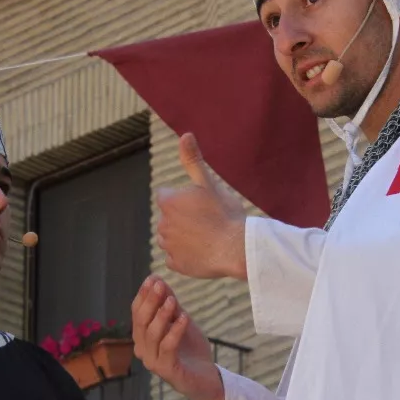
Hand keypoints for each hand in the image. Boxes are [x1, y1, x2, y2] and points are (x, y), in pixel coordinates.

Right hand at [132, 277, 224, 399]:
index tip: (153, 278)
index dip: (144, 295)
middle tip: (160, 285)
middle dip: (150, 301)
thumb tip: (159, 280)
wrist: (206, 379)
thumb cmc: (191, 350)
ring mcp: (152, 361)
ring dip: (162, 314)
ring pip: (152, 334)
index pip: (137, 312)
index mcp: (143, 337)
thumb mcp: (181, 322)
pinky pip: (167, 348)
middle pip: (141, 322)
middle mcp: (143, 349)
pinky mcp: (166, 371)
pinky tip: (184, 318)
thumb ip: (170, 305)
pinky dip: (175, 331)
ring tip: (173, 300)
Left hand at [155, 134, 247, 280]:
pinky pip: (177, 258)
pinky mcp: (176, 265)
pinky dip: (187, 255)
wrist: (236, 248)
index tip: (201, 205)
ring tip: (207, 237)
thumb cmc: (225, 213)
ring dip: (184, 237)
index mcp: (168, 202)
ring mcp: (169, 247)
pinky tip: (204, 251)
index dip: (184, 199)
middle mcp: (162, 224)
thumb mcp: (209, 183)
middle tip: (207, 221)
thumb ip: (193, 160)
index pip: (167, 197)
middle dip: (183, 219)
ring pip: (172, 239)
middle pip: (170, 218)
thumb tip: (185, 134)